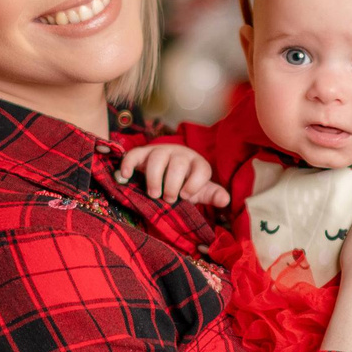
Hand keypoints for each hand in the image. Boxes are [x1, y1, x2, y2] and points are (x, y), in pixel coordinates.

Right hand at [116, 142, 230, 206]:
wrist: (167, 170)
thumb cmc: (185, 182)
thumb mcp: (200, 190)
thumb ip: (212, 195)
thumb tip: (225, 200)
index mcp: (197, 163)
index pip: (202, 169)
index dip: (194, 184)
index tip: (186, 196)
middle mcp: (180, 154)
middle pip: (178, 164)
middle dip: (173, 184)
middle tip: (169, 199)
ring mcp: (160, 151)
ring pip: (157, 158)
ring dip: (154, 178)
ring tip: (153, 194)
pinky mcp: (143, 153)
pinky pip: (135, 154)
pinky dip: (129, 164)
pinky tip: (126, 176)